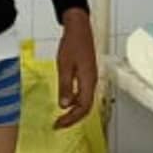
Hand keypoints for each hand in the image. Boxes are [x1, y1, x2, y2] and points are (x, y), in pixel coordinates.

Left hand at [54, 8, 97, 129]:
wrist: (79, 28)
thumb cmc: (72, 43)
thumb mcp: (64, 66)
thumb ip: (65, 86)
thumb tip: (64, 105)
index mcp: (89, 81)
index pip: (83, 108)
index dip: (71, 119)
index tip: (59, 124)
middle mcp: (92, 81)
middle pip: (86, 107)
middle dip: (73, 118)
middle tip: (59, 124)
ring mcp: (91, 78)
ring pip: (85, 101)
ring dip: (74, 111)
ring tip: (61, 116)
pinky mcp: (87, 74)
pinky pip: (83, 93)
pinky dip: (74, 101)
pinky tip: (65, 100)